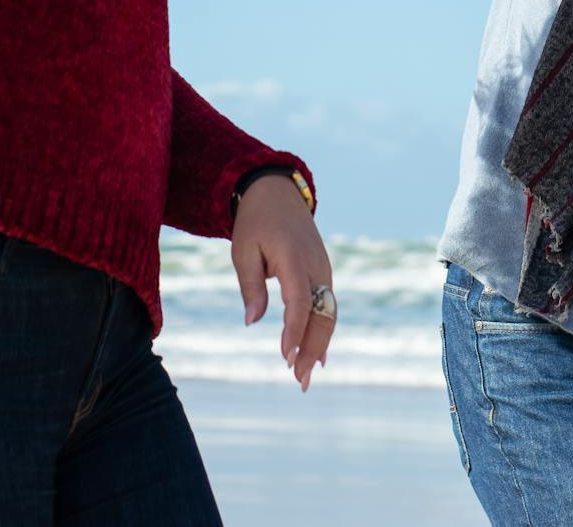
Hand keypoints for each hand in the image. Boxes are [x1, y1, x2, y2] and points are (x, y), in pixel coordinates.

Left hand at [231, 174, 335, 389]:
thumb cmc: (255, 222)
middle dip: (312, 349)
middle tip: (299, 380)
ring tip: (306, 375)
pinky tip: (318, 354)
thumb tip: (252, 322)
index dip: (294, 332)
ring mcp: (324, 269)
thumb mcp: (243, 250)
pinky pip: (328, 305)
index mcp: (294, 258)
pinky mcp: (323, 272)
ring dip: (320, 345)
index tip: (285, 357)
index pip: (299, 302)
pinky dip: (324, 330)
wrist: (278, 193)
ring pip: (329, 313)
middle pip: (321, 314)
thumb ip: (250, 286)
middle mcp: (316, 266)